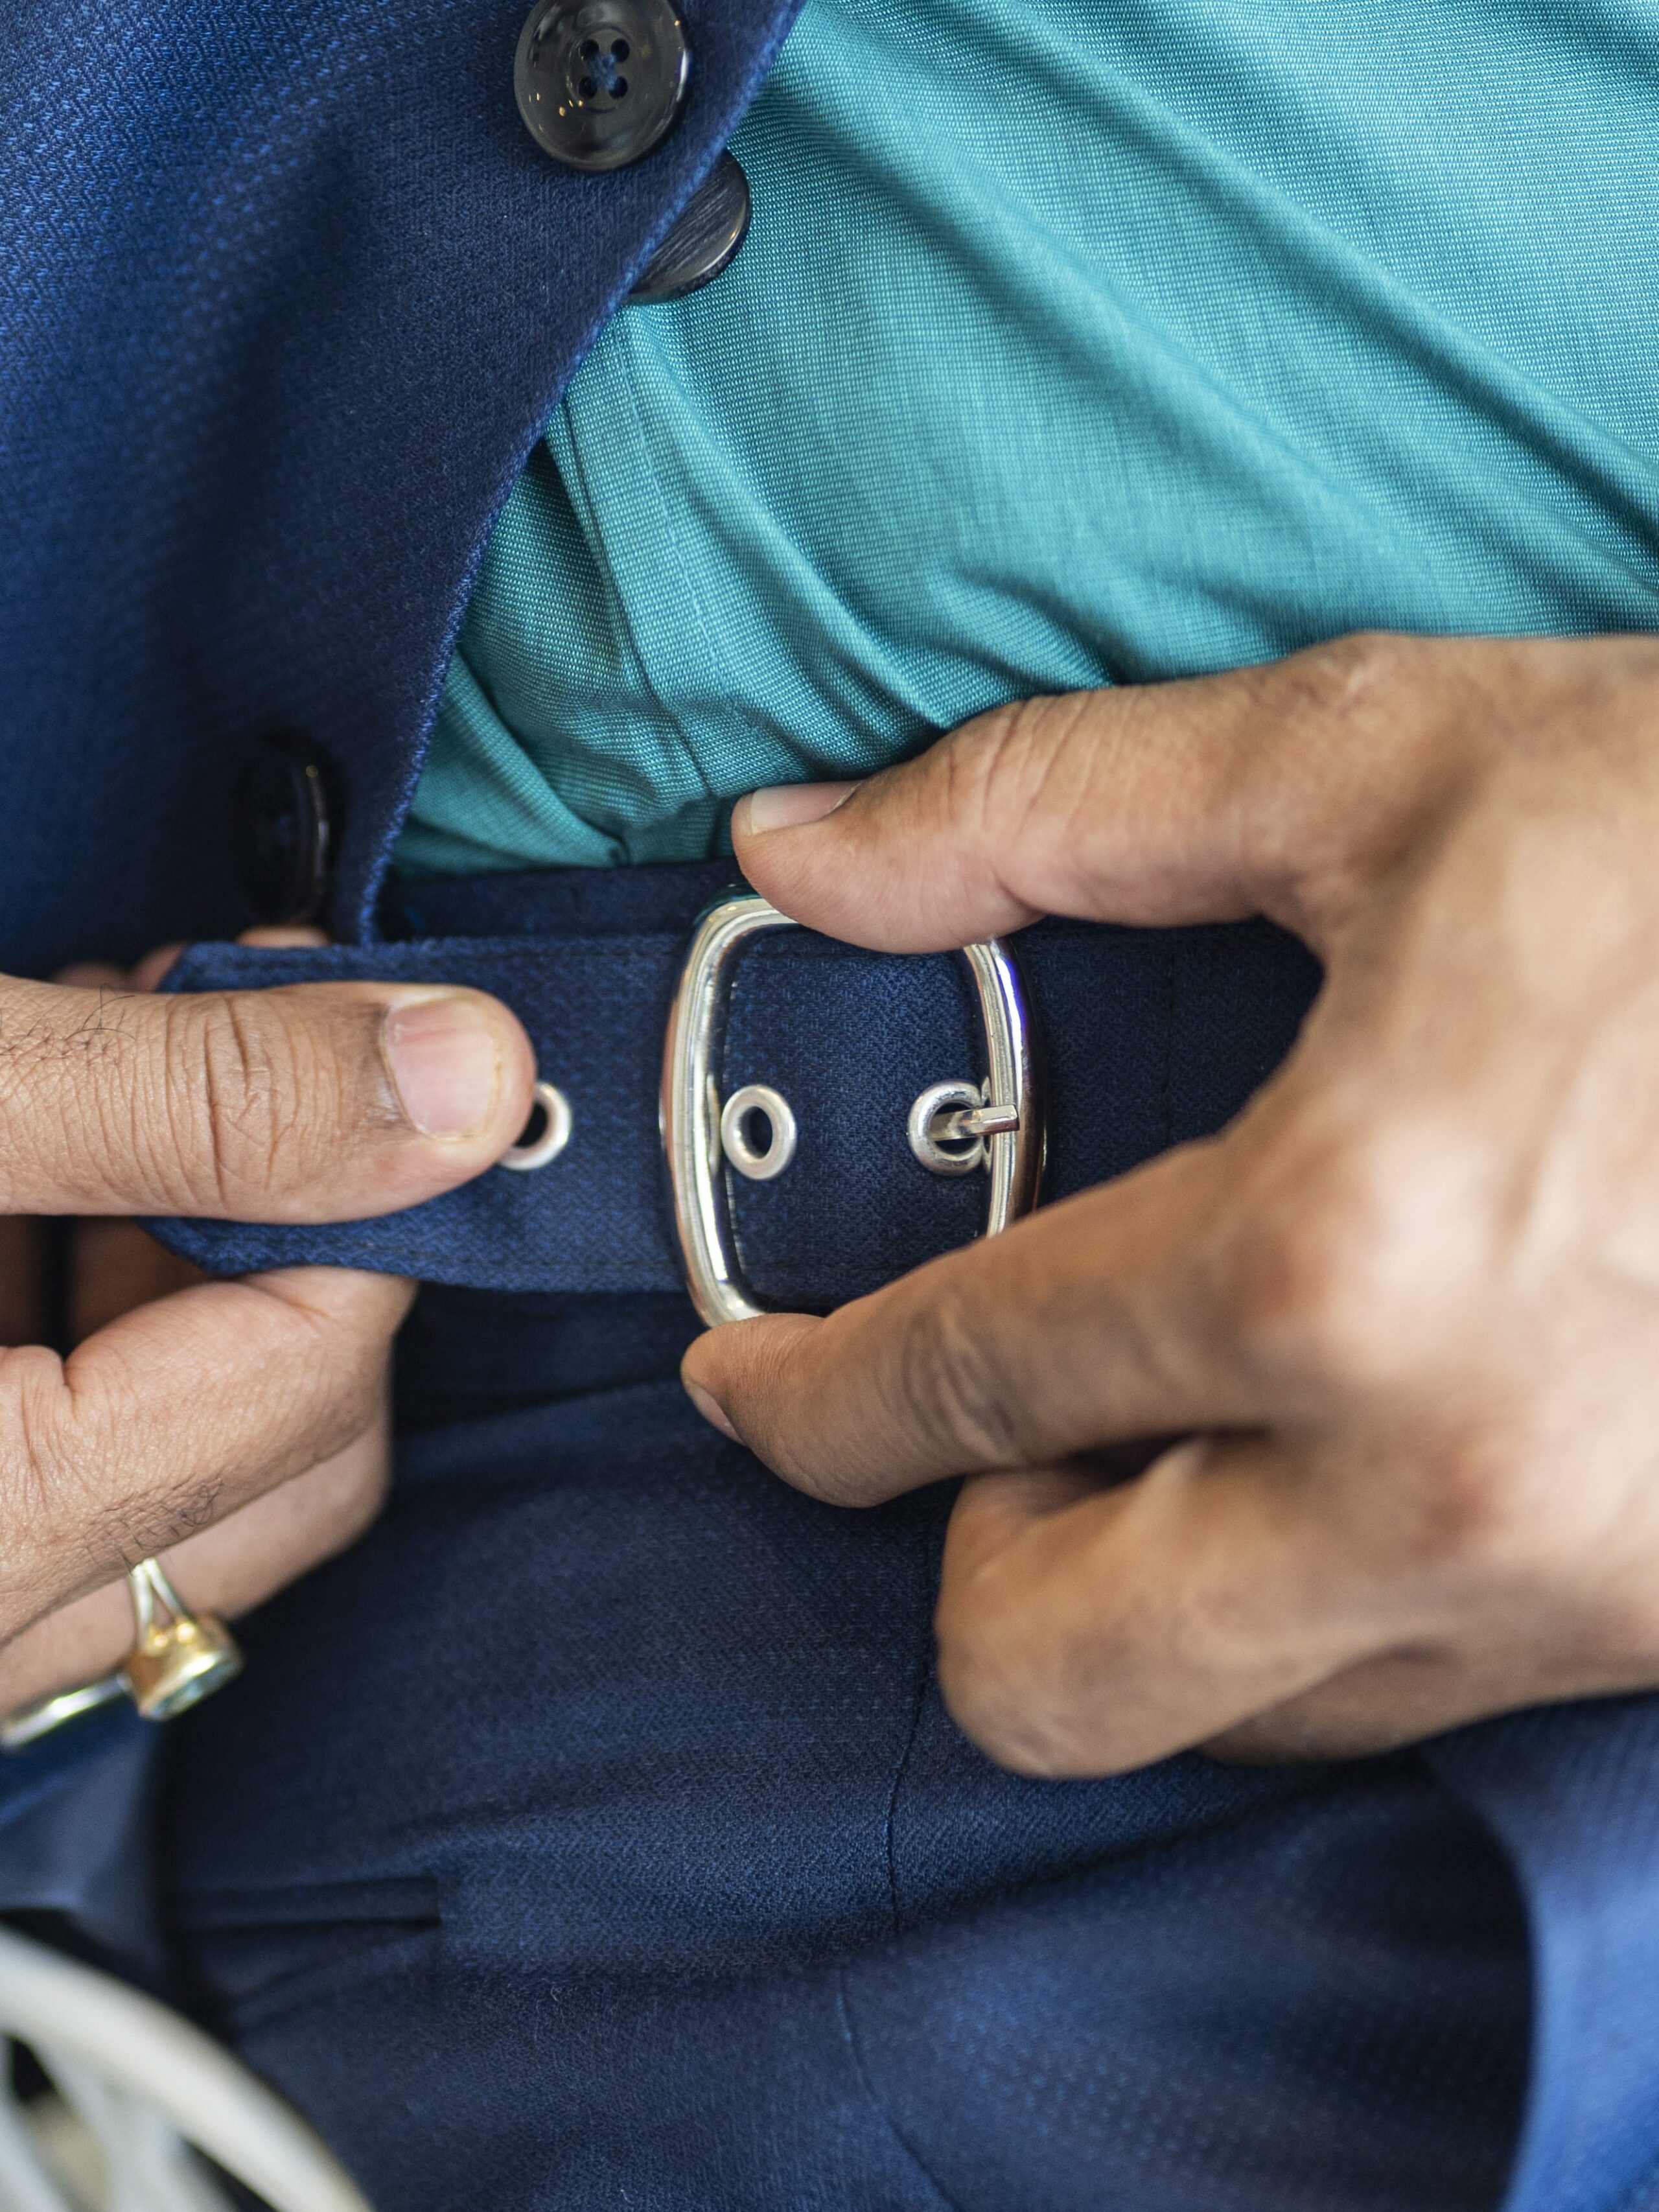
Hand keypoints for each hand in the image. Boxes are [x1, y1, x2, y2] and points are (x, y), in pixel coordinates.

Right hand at [0, 931, 533, 1714]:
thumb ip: (192, 1100)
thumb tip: (467, 1080)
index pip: (301, 1382)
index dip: (360, 1193)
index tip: (342, 1033)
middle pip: (276, 1462)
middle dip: (284, 1243)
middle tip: (217, 1053)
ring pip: (187, 1479)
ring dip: (187, 1277)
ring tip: (108, 1087)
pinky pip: (79, 1483)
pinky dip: (91, 1332)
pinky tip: (47, 1178)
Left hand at [684, 632, 1658, 1774]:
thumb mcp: (1382, 762)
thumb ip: (1042, 807)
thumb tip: (792, 857)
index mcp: (1342, 1253)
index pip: (955, 1387)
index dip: (801, 1395)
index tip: (748, 1387)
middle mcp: (1453, 1485)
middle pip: (1046, 1676)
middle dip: (965, 1556)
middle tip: (1008, 1411)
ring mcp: (1586, 1595)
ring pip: (1228, 1716)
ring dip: (1148, 1584)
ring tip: (1196, 1405)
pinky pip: (1408, 1697)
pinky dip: (1321, 1598)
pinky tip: (1363, 1438)